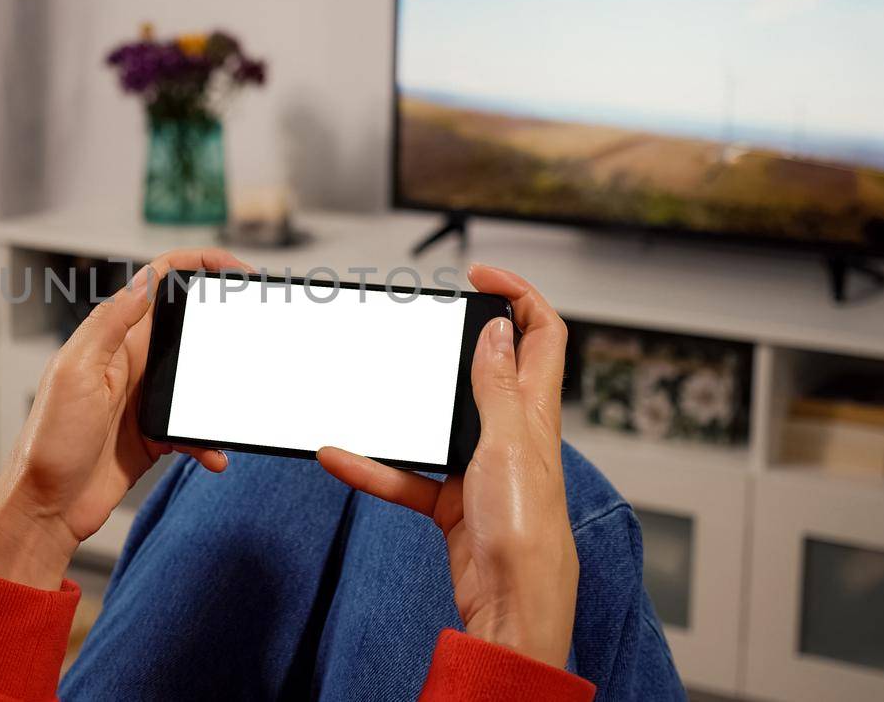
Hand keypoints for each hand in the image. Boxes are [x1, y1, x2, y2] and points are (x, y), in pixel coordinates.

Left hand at [0, 248, 250, 588]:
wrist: (46, 507)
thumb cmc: (49, 442)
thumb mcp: (75, 373)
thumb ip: (110, 325)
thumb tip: (145, 281)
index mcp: (113, 339)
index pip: (159, 283)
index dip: (198, 265)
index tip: (236, 269)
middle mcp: (132, 362)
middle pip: (189, 326)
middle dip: (224, 324)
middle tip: (256, 330)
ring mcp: (146, 399)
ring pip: (200, 378)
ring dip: (222, 391)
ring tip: (238, 405)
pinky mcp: (156, 434)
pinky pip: (195, 427)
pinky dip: (209, 439)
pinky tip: (214, 454)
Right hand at [317, 264, 576, 668]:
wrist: (512, 607)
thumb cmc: (526, 534)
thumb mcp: (508, 443)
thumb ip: (497, 385)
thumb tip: (499, 330)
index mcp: (536, 411)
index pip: (543, 335)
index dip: (520, 296)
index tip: (480, 275)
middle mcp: (512, 434)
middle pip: (491, 369)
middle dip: (458, 340)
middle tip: (427, 318)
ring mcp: (481, 467)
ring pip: (439, 421)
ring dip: (404, 406)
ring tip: (375, 380)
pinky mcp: (453, 502)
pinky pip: (406, 475)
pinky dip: (374, 467)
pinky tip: (341, 458)